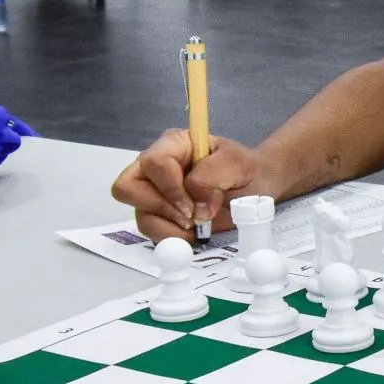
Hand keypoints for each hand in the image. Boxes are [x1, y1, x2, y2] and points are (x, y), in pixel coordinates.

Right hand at [111, 130, 273, 242]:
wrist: (255, 188)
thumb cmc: (244, 170)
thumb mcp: (237, 164)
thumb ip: (213, 176)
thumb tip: (197, 207)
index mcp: (173, 144)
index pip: (153, 163)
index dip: (170, 188)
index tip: (194, 206)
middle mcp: (156, 167)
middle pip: (128, 188)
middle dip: (161, 208)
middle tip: (190, 218)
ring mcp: (153, 193)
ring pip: (139, 215)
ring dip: (169, 227)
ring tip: (197, 226)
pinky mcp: (158, 215)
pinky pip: (150, 232)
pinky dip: (172, 238)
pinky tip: (193, 232)